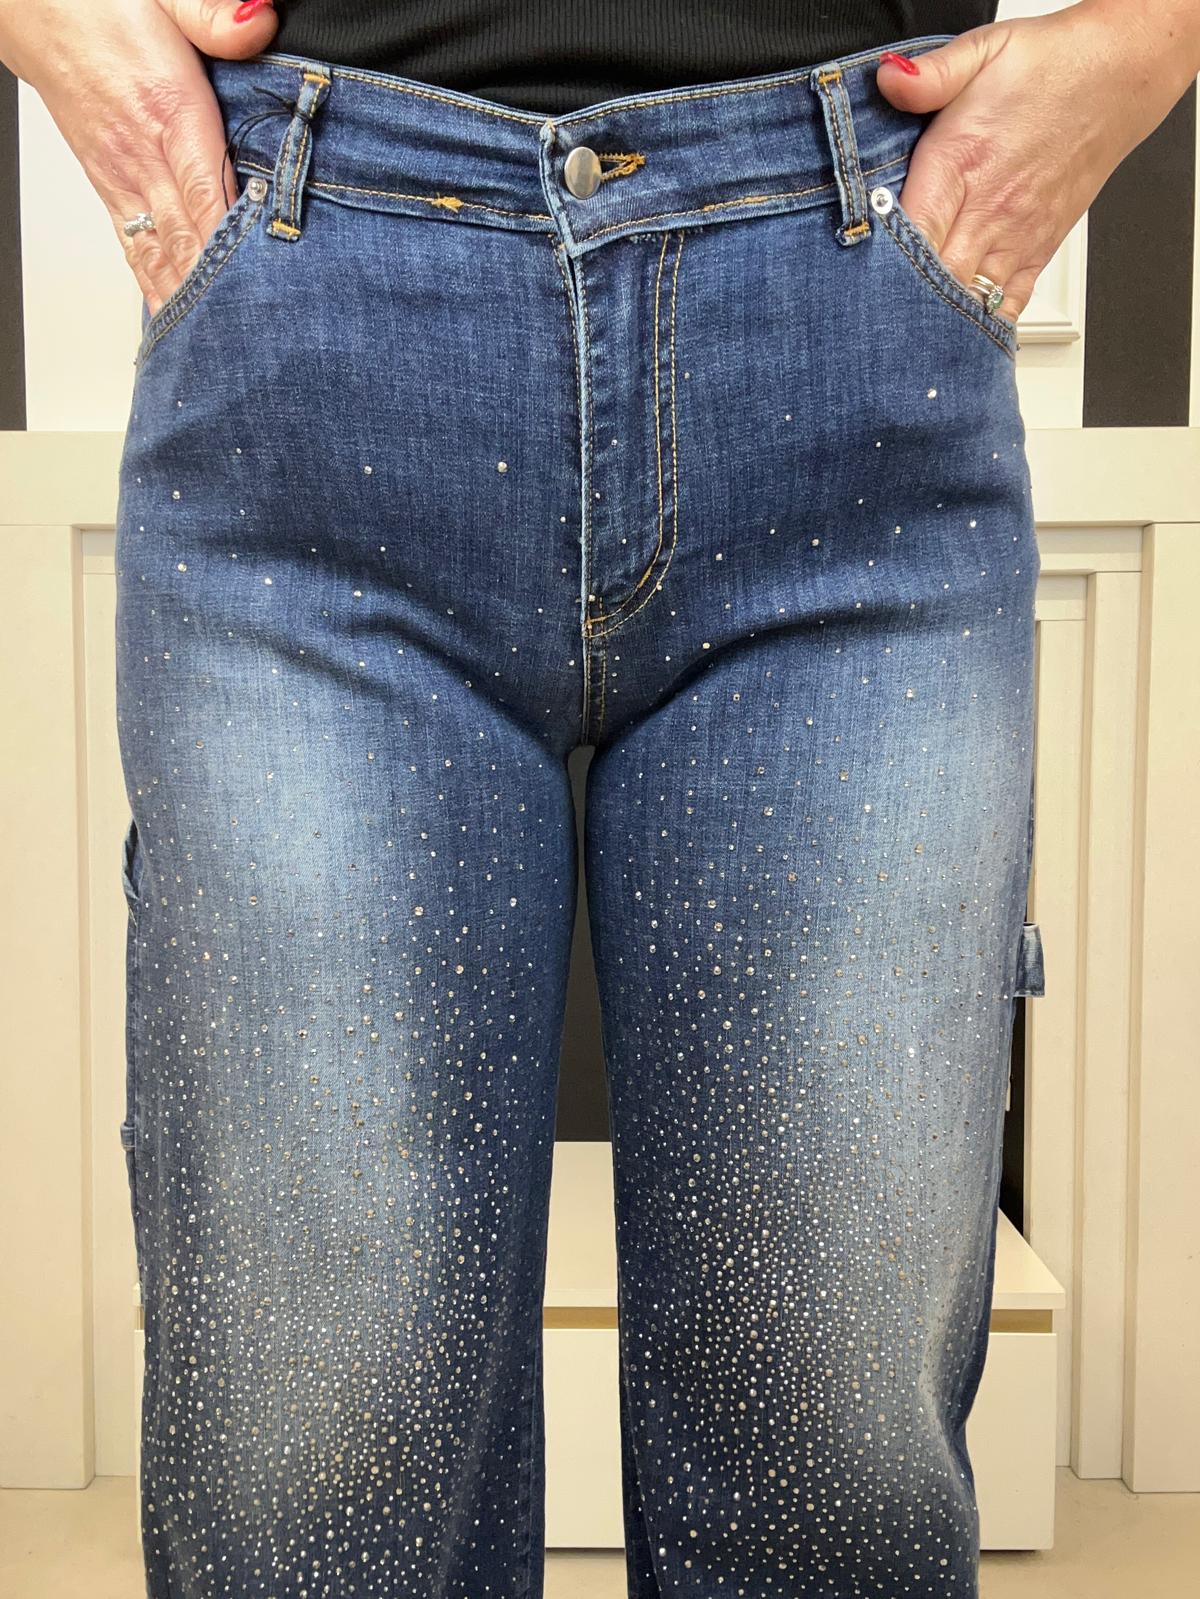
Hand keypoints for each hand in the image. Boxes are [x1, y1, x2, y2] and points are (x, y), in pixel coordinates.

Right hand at [0, 0, 279, 315]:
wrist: (32, 3)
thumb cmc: (101, 1)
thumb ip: (213, 15)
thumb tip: (258, 23)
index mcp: (169, 111)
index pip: (210, 194)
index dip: (237, 245)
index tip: (267, 285)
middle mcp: (143, 156)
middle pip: (191, 241)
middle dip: (224, 294)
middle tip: (259, 339)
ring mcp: (123, 178)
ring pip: (162, 256)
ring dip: (191, 304)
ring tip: (225, 351)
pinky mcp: (109, 187)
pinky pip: (137, 249)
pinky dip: (157, 289)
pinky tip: (177, 323)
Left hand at [876, 0, 1199, 323]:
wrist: (1119, 76)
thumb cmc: (1050, 67)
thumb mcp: (984, 51)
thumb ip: (931, 75)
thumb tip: (889, 80)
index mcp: (962, 164)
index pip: (909, 233)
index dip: (876, 264)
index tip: (852, 280)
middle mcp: (989, 211)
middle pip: (933, 280)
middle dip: (898, 305)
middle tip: (866, 325)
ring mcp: (1015, 237)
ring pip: (967, 301)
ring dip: (935, 322)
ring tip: (902, 343)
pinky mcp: (1036, 252)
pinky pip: (1008, 306)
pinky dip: (981, 327)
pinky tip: (954, 341)